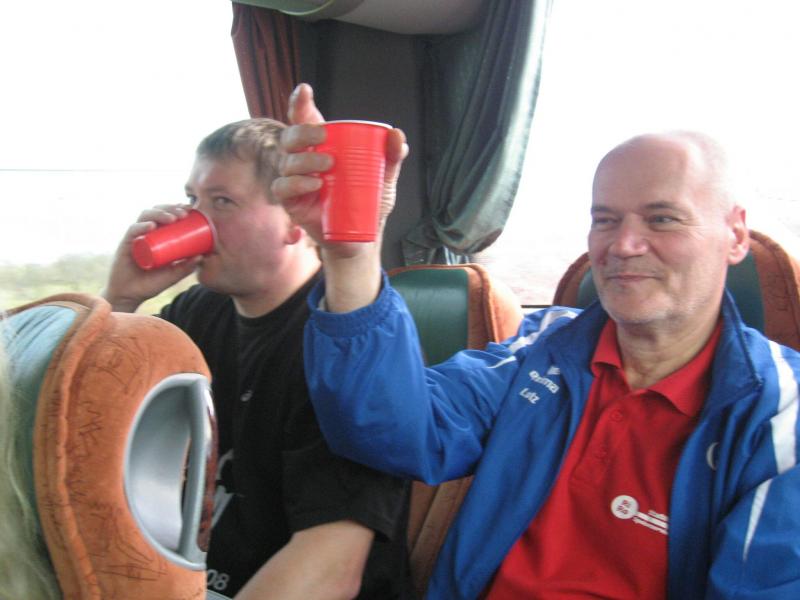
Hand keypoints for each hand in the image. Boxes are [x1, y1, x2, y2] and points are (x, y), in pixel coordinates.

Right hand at [102, 204, 200, 311]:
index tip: (191, 209)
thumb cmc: (150, 284)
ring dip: (159, 213)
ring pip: (145, 216)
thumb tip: (202, 256)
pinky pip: (132, 231)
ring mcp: (135, 237)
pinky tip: (152, 226)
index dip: (176, 208)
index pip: (165, 215)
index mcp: (156, 236)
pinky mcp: (125, 244)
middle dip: (170, 208)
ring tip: (172, 218)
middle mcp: (145, 233)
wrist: (130, 296)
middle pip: (156, 211)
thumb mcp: (172, 275)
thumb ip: (185, 267)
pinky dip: (142, 226)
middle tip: (184, 213)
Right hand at [272, 84, 408, 255]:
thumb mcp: (383, 177)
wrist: (362, 236)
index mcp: (321, 146)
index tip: (305, 91)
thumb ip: (390, 157)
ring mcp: (295, 181)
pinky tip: (314, 184)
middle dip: (302, 131)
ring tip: (327, 165)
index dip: (300, 103)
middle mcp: (303, 160)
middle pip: (290, 138)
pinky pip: (283, 189)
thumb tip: (397, 135)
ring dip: (304, 159)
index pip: (304, 119)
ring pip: (287, 163)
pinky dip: (296, 183)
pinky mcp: (292, 203)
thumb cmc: (368, 201)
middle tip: (322, 135)